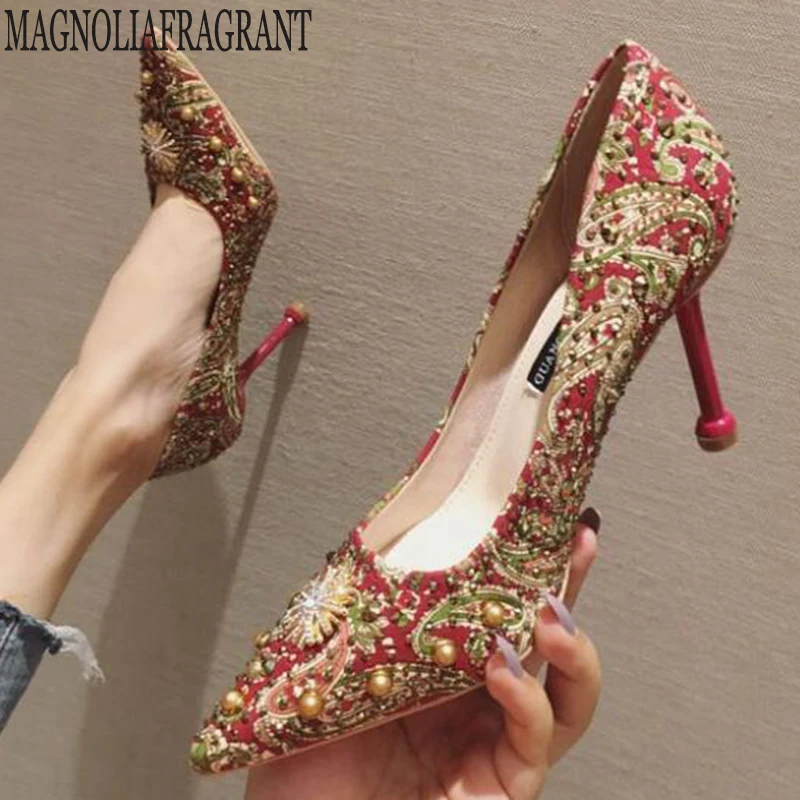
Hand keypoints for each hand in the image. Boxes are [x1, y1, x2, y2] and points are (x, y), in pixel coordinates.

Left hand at [245, 512, 600, 799]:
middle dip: (570, 586)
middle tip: (579, 542)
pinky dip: (528, 700)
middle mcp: (474, 697)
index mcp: (442, 661)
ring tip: (550, 615)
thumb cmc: (302, 751)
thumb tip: (382, 530)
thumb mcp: (328, 657)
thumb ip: (361, 604)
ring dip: (572, 648)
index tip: (543, 514)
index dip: (527, 560)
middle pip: (546, 637)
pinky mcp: (498, 787)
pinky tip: (506, 668)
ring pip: (567, 695)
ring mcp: (489, 741)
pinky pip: (532, 743)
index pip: (498, 603)